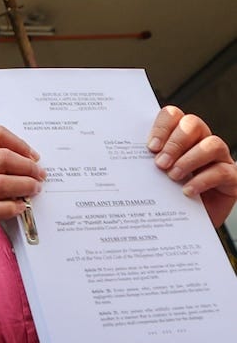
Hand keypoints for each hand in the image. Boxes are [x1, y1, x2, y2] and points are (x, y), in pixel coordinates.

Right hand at [0, 125, 45, 247]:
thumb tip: (29, 158)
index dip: (19, 143)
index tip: (31, 155)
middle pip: (4, 158)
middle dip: (28, 166)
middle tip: (39, 174)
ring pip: (3, 183)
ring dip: (26, 185)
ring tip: (34, 188)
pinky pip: (0, 208)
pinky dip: (14, 207)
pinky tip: (20, 206)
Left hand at [148, 106, 236, 226]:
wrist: (185, 226)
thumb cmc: (166, 199)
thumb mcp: (151, 179)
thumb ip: (141, 166)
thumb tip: (116, 163)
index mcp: (178, 138)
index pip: (173, 116)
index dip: (162, 127)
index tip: (150, 147)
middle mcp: (200, 143)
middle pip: (193, 124)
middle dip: (175, 142)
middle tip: (160, 164)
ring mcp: (219, 159)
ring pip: (212, 144)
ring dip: (189, 159)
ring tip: (172, 176)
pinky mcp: (231, 179)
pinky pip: (222, 171)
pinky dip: (203, 180)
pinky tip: (187, 191)